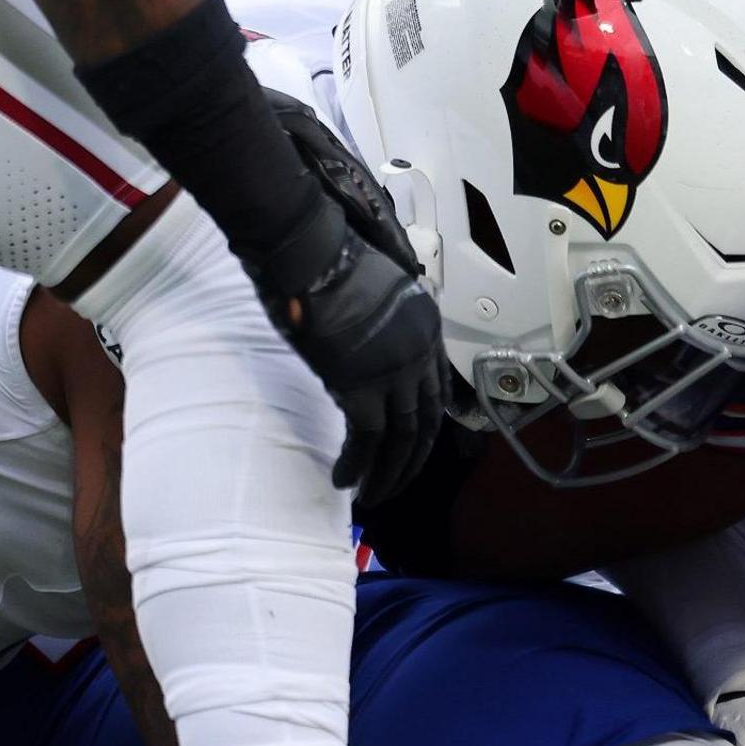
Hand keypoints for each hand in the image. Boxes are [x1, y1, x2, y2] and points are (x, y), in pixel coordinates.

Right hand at [240, 92, 447, 502]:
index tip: (413, 446)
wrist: (308, 250)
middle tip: (393, 484)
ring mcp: (394, 370)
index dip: (426, 423)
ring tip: (371, 495)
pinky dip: (358, 464)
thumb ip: (376, 325)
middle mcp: (420, 351)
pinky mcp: (362, 384)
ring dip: (387, 472)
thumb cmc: (326, 263)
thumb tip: (363, 348)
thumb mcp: (369, 295)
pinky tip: (345, 480)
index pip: (436, 387)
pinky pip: (368, 439)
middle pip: (426, 420)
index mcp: (426, 326)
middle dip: (411, 460)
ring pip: (402, 438)